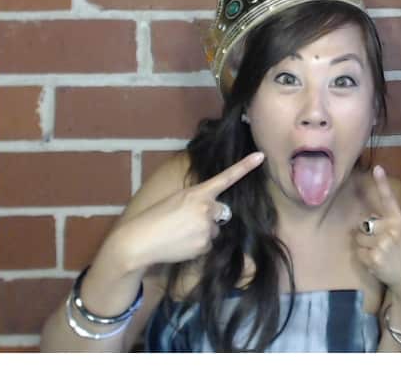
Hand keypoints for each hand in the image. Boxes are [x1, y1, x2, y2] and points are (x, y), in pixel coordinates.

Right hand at [115, 152, 264, 270]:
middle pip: (222, 212)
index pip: (226, 177)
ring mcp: (207, 227)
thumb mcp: (177, 200)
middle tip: (187, 221)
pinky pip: (208, 244)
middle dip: (210, 216)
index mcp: (198, 192)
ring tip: (181, 233)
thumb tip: (214, 211)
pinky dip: (198, 245)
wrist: (139, 241)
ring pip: (215, 230)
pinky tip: (182, 244)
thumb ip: (198, 200)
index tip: (261, 156)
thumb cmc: (155, 218)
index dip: (245, 166)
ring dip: (204, 232)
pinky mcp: (205, 244)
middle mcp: (207, 208)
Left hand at [354, 166, 400, 300]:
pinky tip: (376, 263)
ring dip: (364, 246)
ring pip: (358, 237)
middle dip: (367, 233)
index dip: (382, 183)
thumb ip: (394, 221)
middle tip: (382, 245)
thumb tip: (379, 211)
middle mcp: (392, 230)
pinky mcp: (373, 258)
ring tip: (379, 254)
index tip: (377, 168)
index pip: (389, 199)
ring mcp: (382, 244)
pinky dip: (362, 258)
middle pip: (364, 223)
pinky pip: (358, 252)